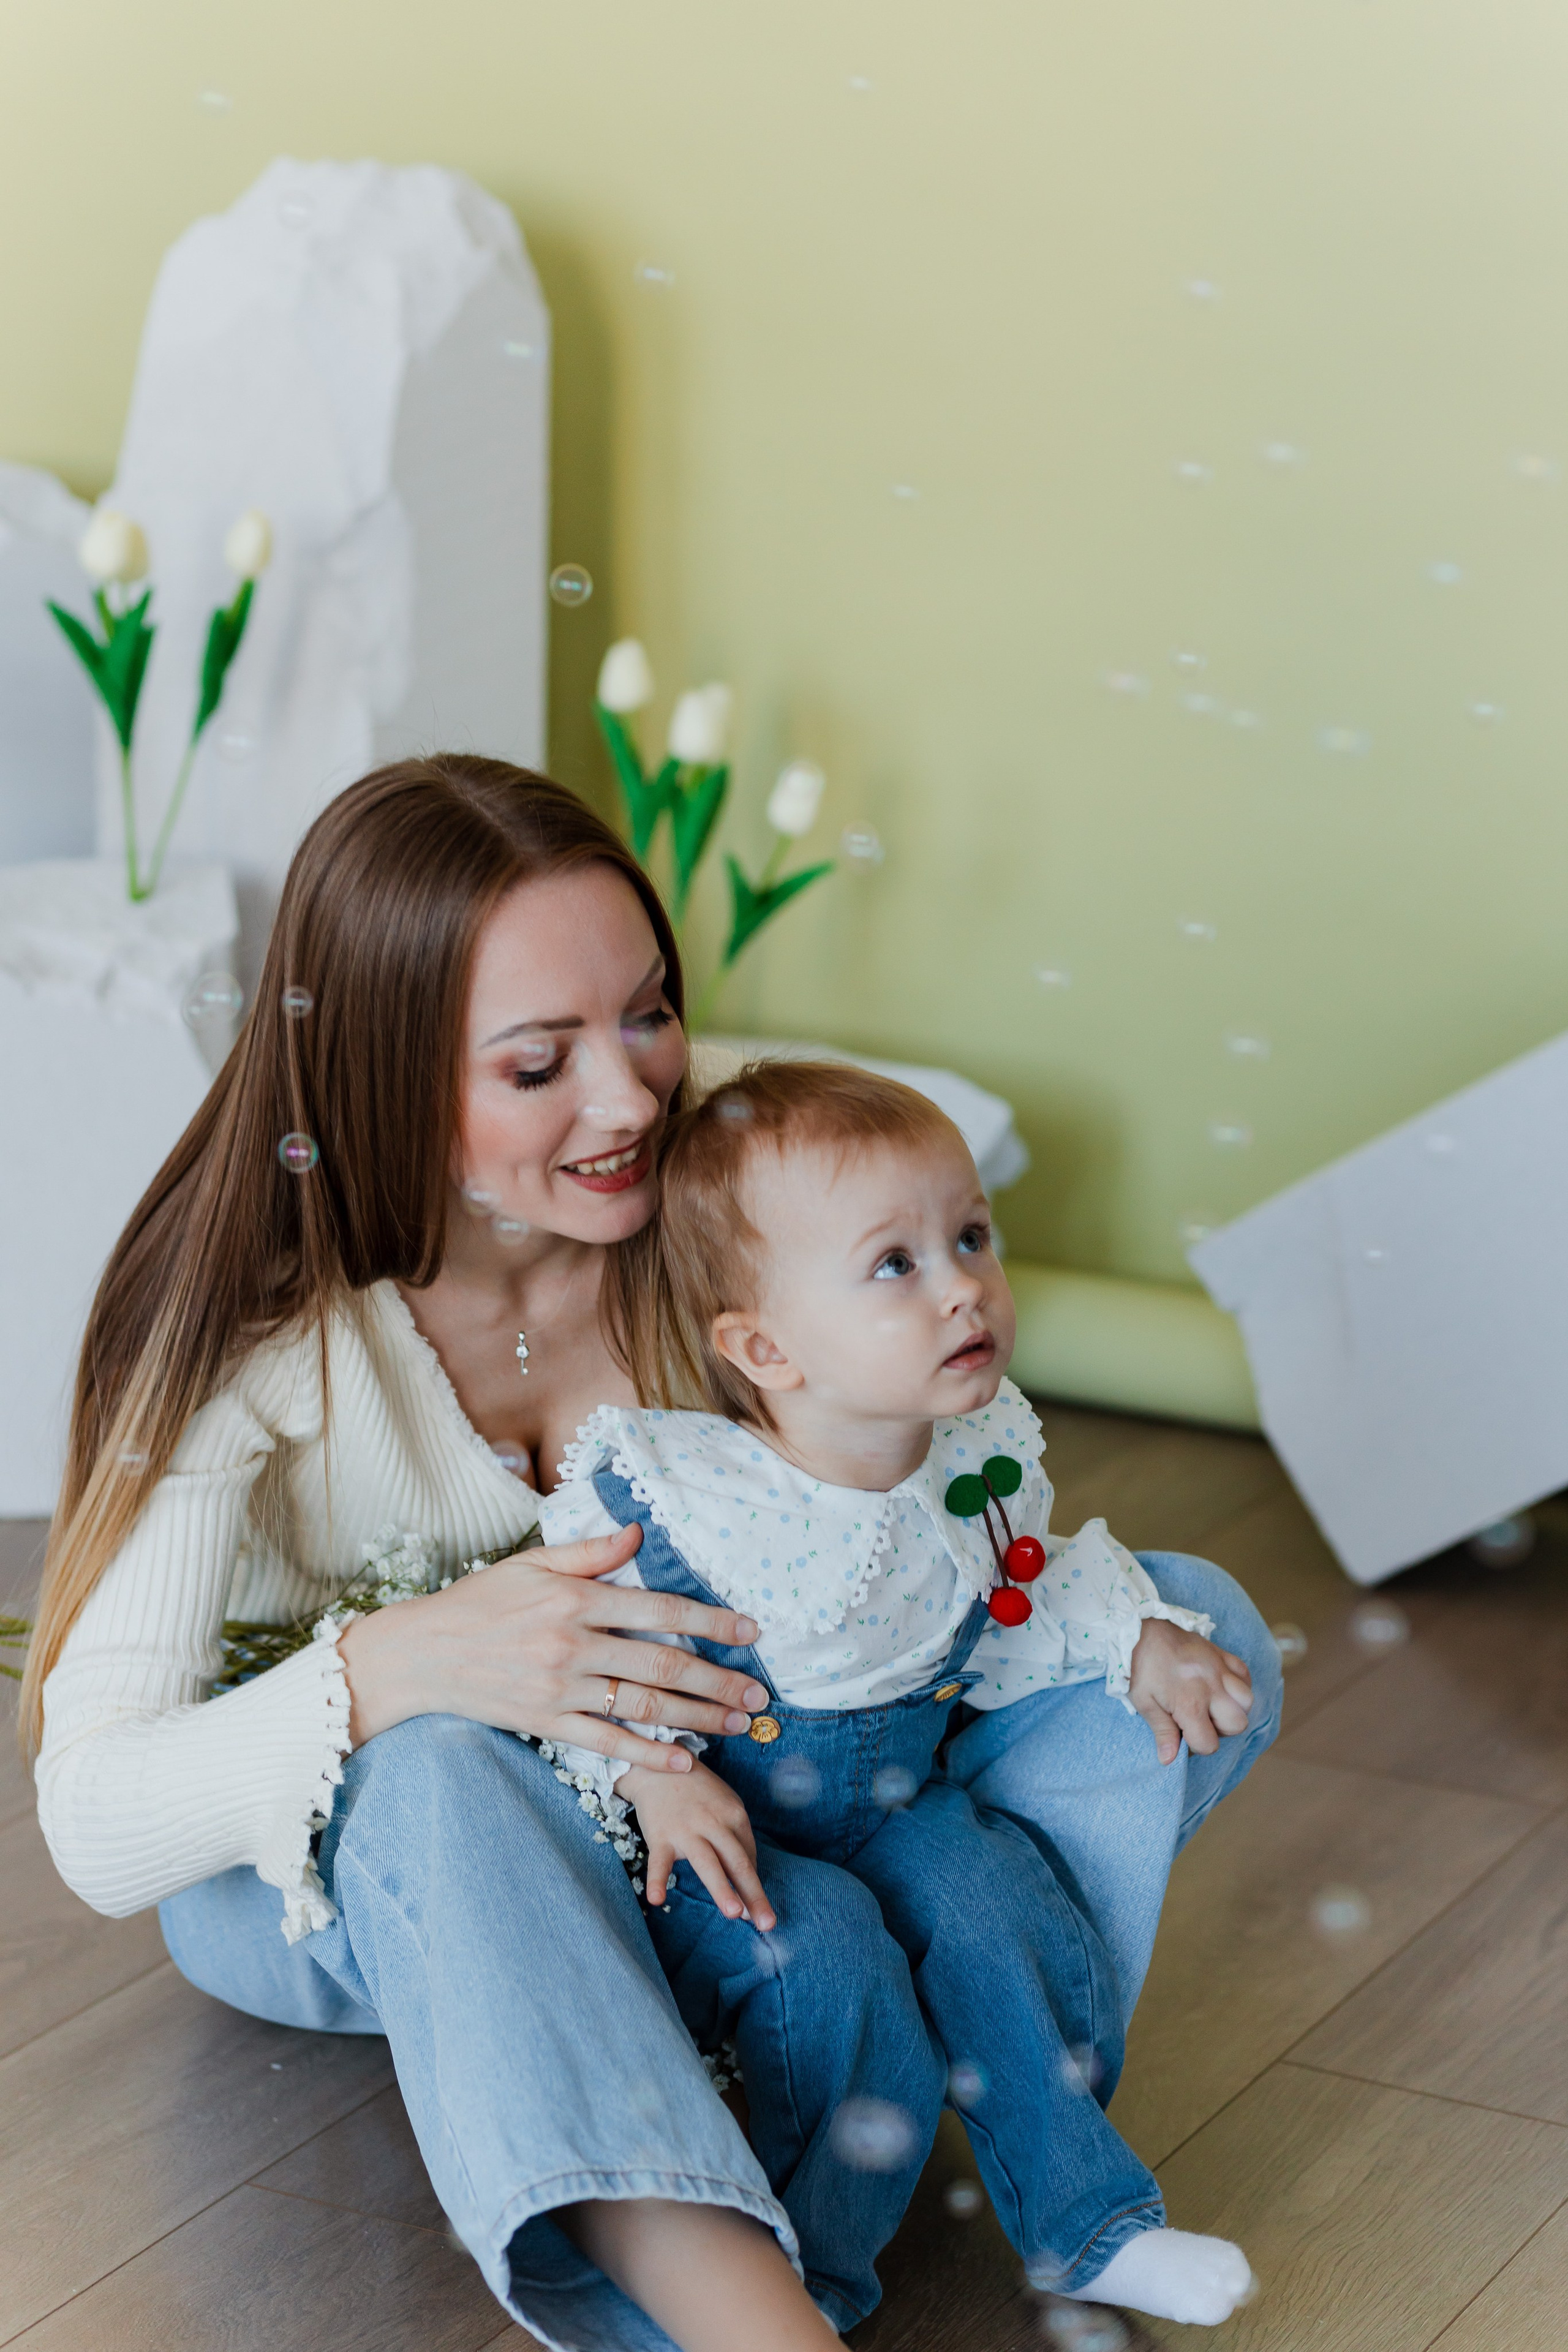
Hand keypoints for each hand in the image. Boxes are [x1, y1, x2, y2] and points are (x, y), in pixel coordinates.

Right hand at [338, 1525, 768, 1762]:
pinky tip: (683, 1760)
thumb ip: (589, 1552)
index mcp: (575, 1598)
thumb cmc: (479, 1601)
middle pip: (662, 1664)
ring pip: (643, 1706)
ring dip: (697, 1716)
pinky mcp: (547, 1723)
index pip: (659, 1609)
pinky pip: (606, 1741)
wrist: (422, 1653)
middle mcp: (573, 1644)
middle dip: (718, 1679)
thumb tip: (638, 1533)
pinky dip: (647, 1753)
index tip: (749, 1631)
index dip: (710, 1621)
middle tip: (759, 1693)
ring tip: (736, 1723)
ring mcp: (560, 1688)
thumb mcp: (531, 1562)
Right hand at [625, 1759, 775, 1929]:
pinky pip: (659, 1861)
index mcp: (734, 1815)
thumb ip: (737, 1842)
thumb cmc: (697, 1793)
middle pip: (738, 1862)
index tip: (760, 1913)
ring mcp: (686, 1829)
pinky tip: (657, 1900)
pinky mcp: (660, 1835)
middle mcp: (714, 1822)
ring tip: (735, 1914)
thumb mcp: (724, 1807)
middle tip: (767, 1923)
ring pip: (707, 1862)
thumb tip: (747, 1885)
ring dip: (722, 1888)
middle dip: (753, 1893)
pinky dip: (657, 1880)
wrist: (657, 1764)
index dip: (754, 1886)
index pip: (748, 1857)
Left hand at [1129, 1618, 1253, 1764]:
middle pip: (1238, 1724)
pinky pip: (1245, 1673)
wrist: (1139, 1628)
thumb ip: (1161, 1731)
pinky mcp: (1222, 1653)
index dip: (1197, 1746)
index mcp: (1189, 1702)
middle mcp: (1211, 1686)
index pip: (1209, 1743)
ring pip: (1248, 1700)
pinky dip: (1239, 1684)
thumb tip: (1170, 1759)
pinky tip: (1221, 1687)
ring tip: (1212, 1704)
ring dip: (1233, 1708)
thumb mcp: (1143, 1702)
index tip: (1184, 1735)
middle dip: (1220, 1729)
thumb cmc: (1139, 1667)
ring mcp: (1219, 1668)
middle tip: (1199, 1720)